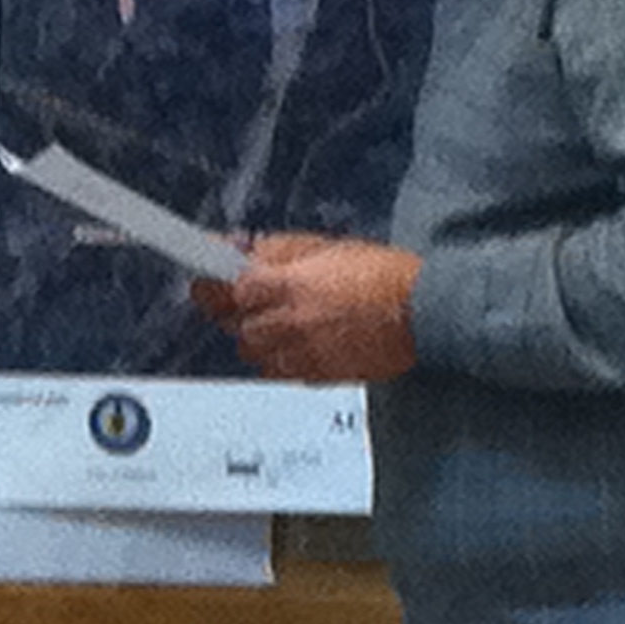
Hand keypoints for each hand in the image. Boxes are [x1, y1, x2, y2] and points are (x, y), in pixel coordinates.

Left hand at [202, 232, 421, 384]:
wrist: (422, 312)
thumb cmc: (381, 276)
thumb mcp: (322, 246)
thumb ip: (275, 252)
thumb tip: (238, 251)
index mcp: (286, 286)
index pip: (224, 291)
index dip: (209, 286)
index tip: (203, 281)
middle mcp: (288, 324)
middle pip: (234, 325)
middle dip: (240, 311)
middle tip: (259, 298)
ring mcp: (301, 355)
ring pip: (254, 352)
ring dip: (261, 336)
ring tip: (289, 319)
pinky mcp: (317, 377)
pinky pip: (280, 371)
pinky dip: (283, 357)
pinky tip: (305, 340)